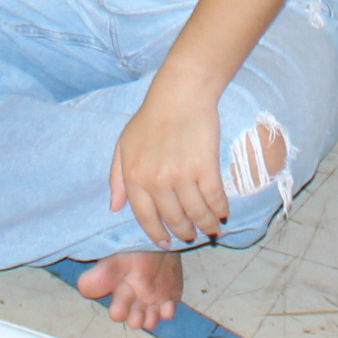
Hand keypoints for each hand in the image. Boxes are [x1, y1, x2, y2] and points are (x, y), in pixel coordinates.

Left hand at [109, 81, 230, 249]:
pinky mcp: (205, 167)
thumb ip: (116, 179)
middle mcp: (157, 181)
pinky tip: (223, 213)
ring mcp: (182, 175)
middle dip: (184, 233)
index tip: (166, 243)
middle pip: (174, 218)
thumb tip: (115, 208)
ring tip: (211, 229)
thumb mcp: (122, 146)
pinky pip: (214, 198)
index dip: (157, 234)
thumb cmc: (150, 118)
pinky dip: (220, 209)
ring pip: (196, 213)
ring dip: (205, 225)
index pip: (146, 217)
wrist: (180, 95)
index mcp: (135, 177)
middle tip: (190, 236)